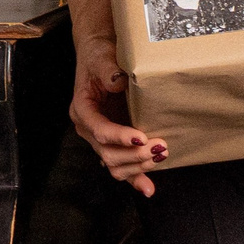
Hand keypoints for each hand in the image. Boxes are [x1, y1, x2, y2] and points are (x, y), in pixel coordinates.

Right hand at [69, 38, 158, 196]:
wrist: (100, 55)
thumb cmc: (100, 55)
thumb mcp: (102, 56)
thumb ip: (108, 70)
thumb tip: (118, 82)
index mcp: (82, 109)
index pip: (98, 129)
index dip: (119, 136)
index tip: (141, 137)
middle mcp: (88, 128)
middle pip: (107, 152)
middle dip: (134, 154)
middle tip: (160, 146)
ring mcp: (100, 138)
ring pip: (114, 164)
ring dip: (138, 166)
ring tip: (161, 155)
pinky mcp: (114, 143)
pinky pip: (122, 166)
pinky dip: (134, 178)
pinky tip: (148, 188)